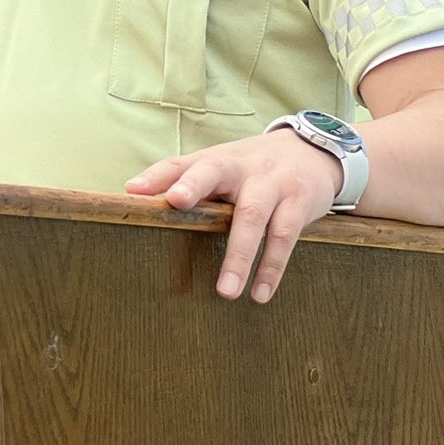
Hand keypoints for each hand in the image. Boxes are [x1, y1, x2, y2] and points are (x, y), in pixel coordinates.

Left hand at [125, 130, 345, 303]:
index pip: (180, 163)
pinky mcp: (298, 201)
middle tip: (175, 202)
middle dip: (194, 185)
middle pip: (215, 171)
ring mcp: (271, 182)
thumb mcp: (219, 168)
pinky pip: (284, 236)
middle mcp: (240, 166)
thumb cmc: (251, 168)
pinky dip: (272, 267)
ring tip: (225, 292)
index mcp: (215, 160)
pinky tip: (260, 293)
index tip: (134, 190)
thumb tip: (131, 194)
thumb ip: (180, 180)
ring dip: (239, 255)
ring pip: (253, 215)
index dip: (157, 175)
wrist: (312, 151)